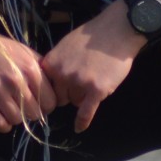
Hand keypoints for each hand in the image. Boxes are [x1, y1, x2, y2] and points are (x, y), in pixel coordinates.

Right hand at [0, 26, 56, 133]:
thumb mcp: (26, 53)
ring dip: (15, 118)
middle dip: (31, 113)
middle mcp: (15, 80)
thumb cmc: (1, 49)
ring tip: (10, 108)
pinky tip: (1, 116)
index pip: (50, 102)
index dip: (46, 106)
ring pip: (16, 120)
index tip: (38, 104)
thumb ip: (42, 71)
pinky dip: (3, 124)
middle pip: (34, 114)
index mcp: (30, 69)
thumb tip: (56, 93)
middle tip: (23, 107)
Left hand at [40, 5, 143, 130]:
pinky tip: (79, 129)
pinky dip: (82, 122)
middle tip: (81, 82)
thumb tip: (45, 79)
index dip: (54, 88)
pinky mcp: (96, 90)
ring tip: (95, 80)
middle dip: (69, 93)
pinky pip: (86, 112)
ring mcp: (79, 83)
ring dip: (82, 97)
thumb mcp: (63, 46)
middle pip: (60, 97)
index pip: (45, 87)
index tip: (58, 91)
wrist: (115, 31)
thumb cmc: (90, 36)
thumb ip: (54, 63)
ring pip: (75, 102)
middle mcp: (61, 75)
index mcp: (51, 64)